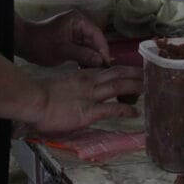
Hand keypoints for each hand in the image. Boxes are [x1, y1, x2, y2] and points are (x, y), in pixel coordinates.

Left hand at [15, 9, 111, 67]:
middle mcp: (78, 24)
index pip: (97, 34)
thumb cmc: (41, 44)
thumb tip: (100, 61)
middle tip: (103, 71)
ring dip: (91, 58)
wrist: (23, 43)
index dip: (103, 49)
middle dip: (98, 55)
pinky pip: (82, 49)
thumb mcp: (62, 50)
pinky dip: (84, 59)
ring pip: (89, 46)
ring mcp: (74, 32)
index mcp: (78, 20)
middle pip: (94, 41)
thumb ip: (83, 54)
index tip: (107, 64)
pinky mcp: (70, 41)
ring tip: (95, 73)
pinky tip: (86, 70)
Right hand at [28, 63, 143, 134]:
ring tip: (149, 88)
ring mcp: (91, 95)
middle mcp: (90, 81)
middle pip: (118, 74)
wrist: (33, 99)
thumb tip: (74, 94)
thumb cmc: (40, 95)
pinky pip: (111, 109)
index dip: (123, 70)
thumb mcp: (60, 86)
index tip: (134, 71)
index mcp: (82, 75)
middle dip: (135, 74)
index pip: (107, 70)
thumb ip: (71, 88)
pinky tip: (136, 113)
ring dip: (136, 86)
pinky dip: (125, 110)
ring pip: (119, 86)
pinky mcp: (89, 111)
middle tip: (150, 74)